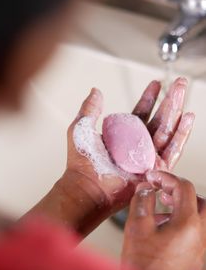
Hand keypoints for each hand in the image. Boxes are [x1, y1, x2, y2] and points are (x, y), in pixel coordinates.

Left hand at [66, 78, 193, 211]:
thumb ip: (90, 108)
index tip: (156, 84)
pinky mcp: (155, 169)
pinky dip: (181, 134)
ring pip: (168, 131)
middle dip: (170, 100)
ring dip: (176, 111)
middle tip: (179, 83)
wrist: (87, 186)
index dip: (150, 98)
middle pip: (159, 119)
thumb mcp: (82, 127)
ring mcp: (148, 157)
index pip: (141, 112)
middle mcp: (138, 146)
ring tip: (183, 92)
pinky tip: (187, 118)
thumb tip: (95, 91)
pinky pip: (172, 150)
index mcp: (124, 135)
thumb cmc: (81, 162)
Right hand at [122, 171, 205, 269]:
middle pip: (199, 201)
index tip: (152, 177)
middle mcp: (199, 234)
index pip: (183, 188)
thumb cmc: (143, 267)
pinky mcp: (194, 256)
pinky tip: (161, 226)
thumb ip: (143, 201)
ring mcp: (199, 246)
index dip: (166, 178)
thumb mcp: (137, 227)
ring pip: (198, 216)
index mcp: (188, 223)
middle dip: (180, 191)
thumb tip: (146, 188)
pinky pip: (193, 231)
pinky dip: (181, 221)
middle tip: (162, 189)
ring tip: (161, 205)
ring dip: (181, 206)